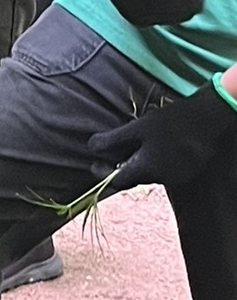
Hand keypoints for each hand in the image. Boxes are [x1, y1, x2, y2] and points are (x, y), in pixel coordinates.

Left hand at [90, 81, 236, 192]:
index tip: (94, 163)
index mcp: (148, 170)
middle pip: (134, 179)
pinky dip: (153, 162)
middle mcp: (162, 179)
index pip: (118, 182)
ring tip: (129, 149)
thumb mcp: (138, 128)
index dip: (102, 173)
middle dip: (119, 168)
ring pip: (150, 174)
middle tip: (109, 155)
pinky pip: (164, 171)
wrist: (208, 117)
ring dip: (137, 165)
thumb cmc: (171, 121)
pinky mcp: (188, 170)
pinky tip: (151, 147)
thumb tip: (90, 147)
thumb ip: (113, 140)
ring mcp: (178, 176)